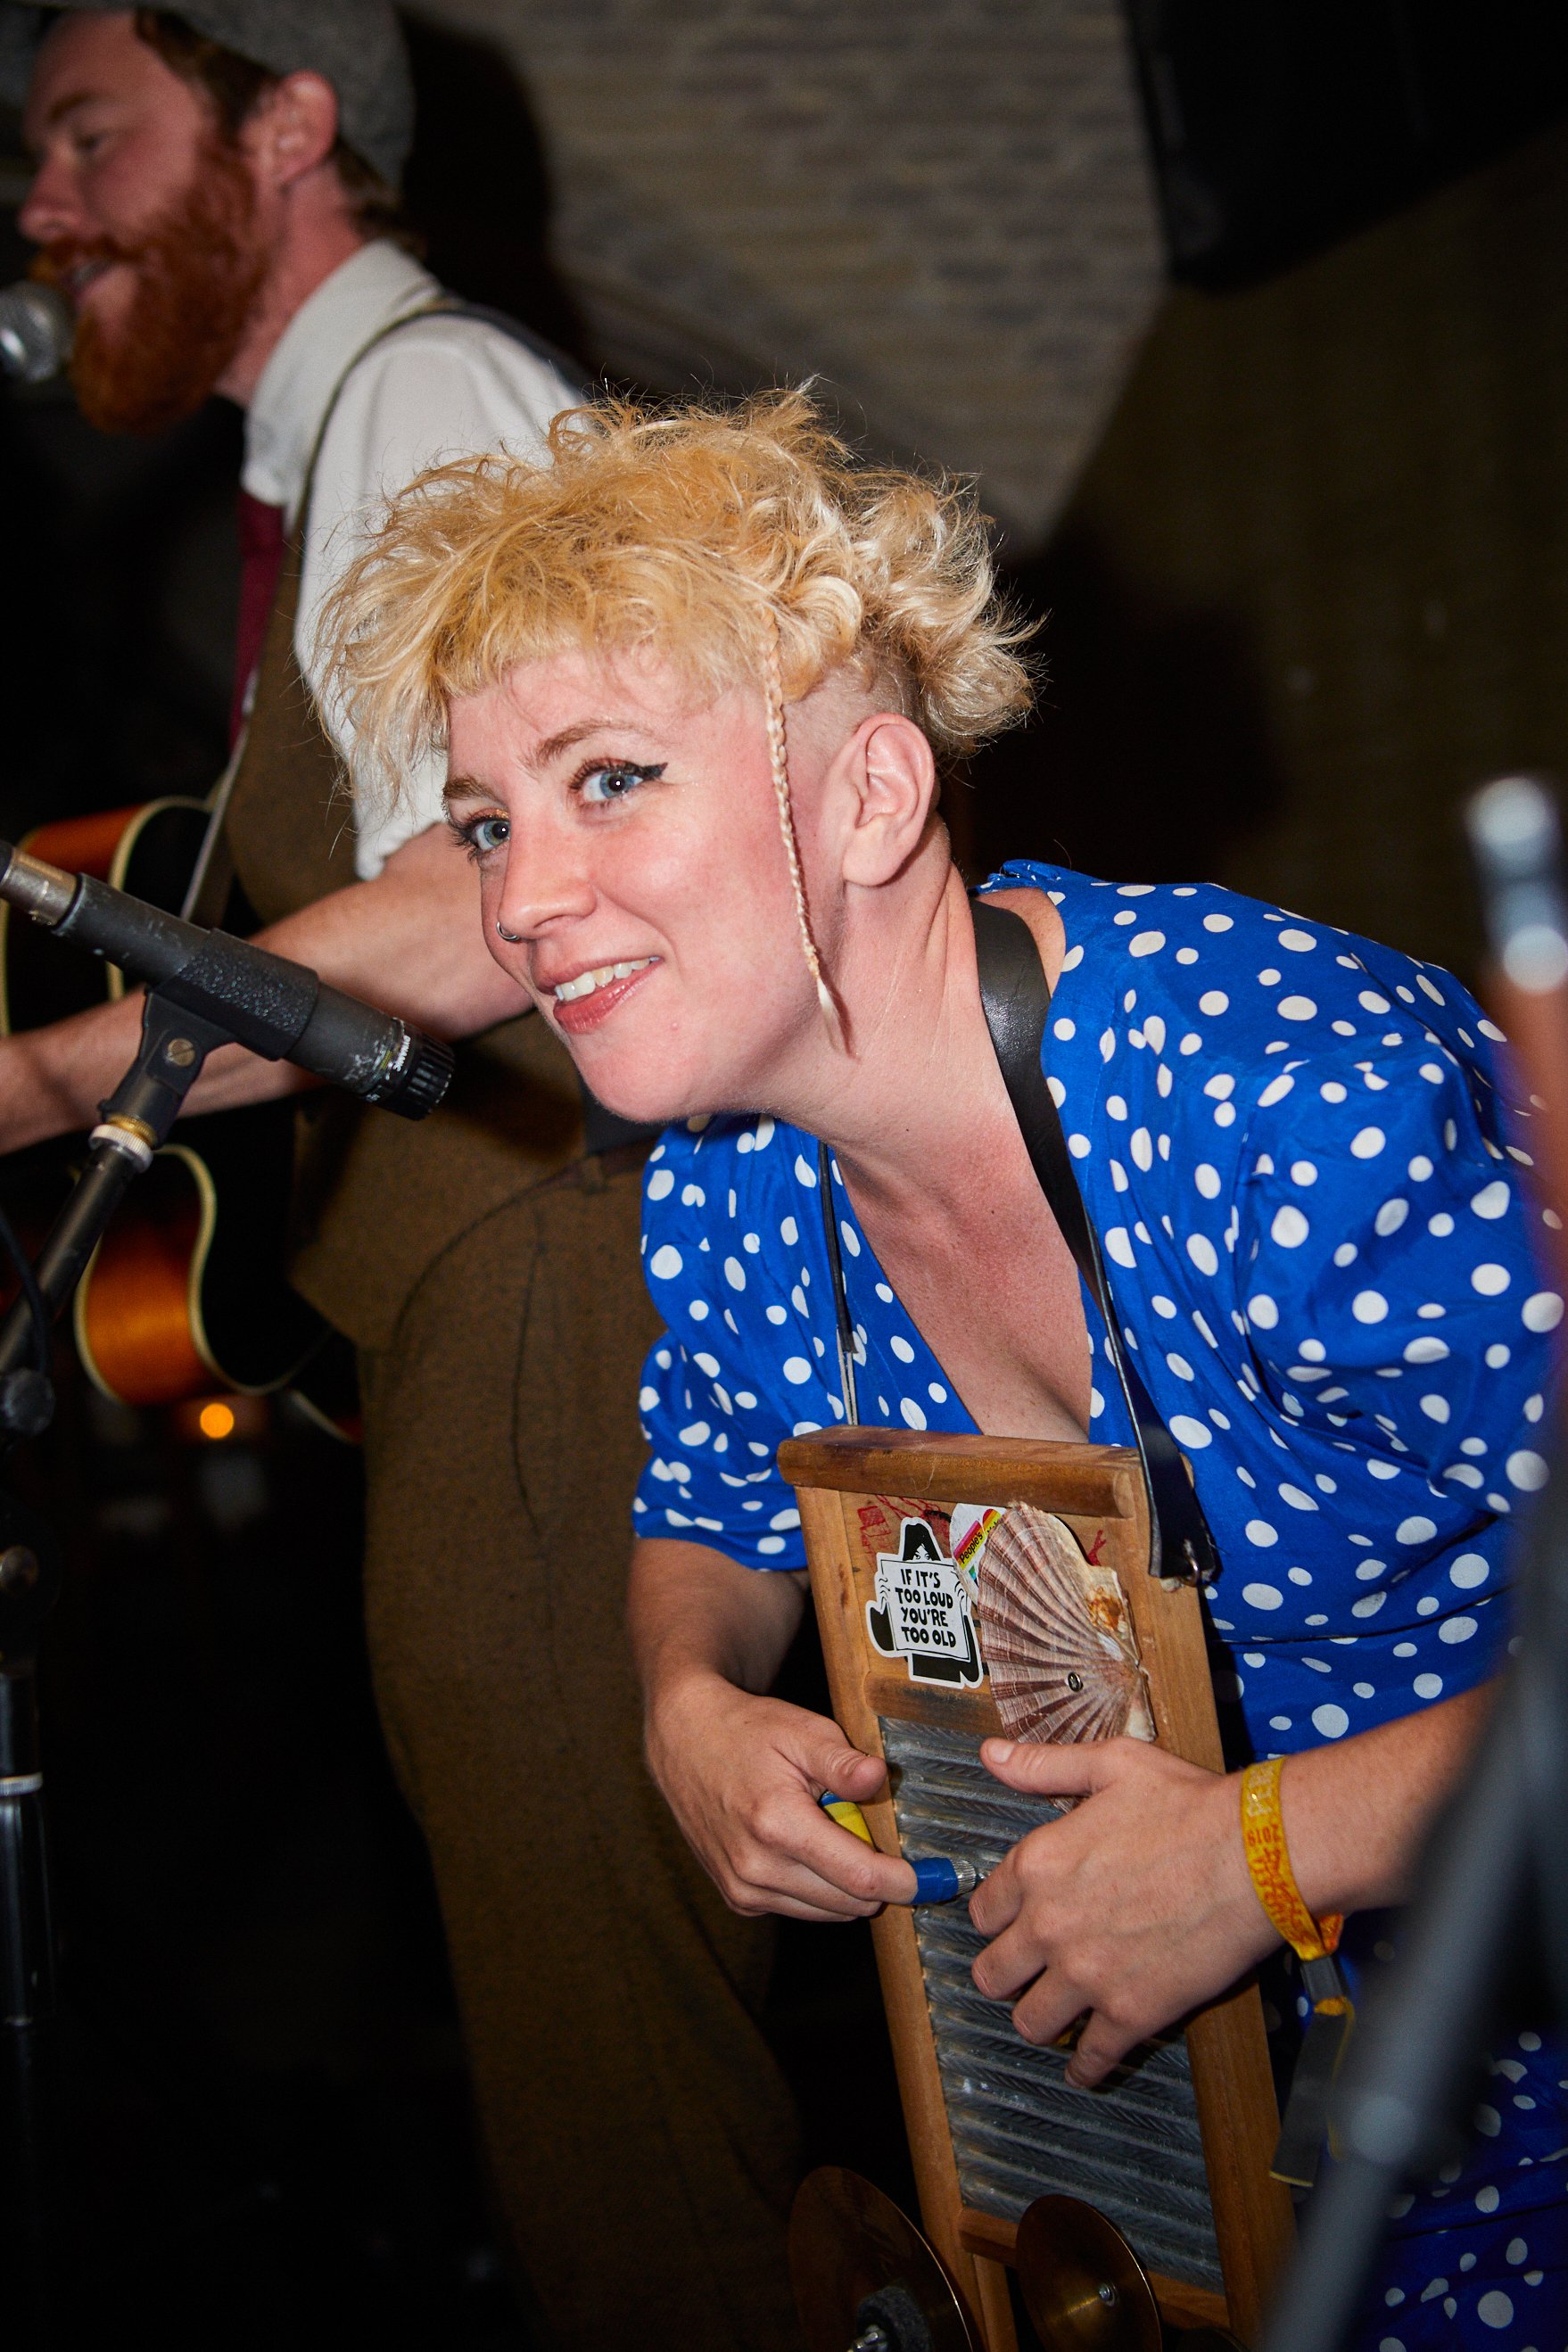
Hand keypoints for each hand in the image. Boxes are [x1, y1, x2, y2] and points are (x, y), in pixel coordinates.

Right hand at [644, 1668, 918, 1921]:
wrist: (685, 1741)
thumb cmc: (746, 1731)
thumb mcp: (802, 1731)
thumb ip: (844, 1763)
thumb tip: (882, 1779)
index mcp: (777, 1825)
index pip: (859, 1879)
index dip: (903, 1882)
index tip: (928, 1878)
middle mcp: (756, 1868)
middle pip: (848, 1903)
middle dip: (875, 1879)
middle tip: (877, 1837)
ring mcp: (743, 1889)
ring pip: (827, 1912)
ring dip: (846, 1885)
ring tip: (833, 1832)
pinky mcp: (738, 1899)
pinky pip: (799, 1908)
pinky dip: (817, 1887)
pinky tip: (807, 1846)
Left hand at [968, 1737, 1276, 2085]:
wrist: (1256, 1856)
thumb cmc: (1191, 1806)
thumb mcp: (1111, 1766)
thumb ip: (1043, 1766)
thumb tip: (992, 1756)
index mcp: (1038, 1865)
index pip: (983, 1912)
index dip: (996, 1918)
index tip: (1009, 1924)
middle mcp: (1050, 1925)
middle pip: (993, 1974)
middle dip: (1005, 1974)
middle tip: (1024, 1973)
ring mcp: (1087, 1975)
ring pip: (1029, 2022)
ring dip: (1037, 2020)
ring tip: (1051, 2014)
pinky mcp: (1131, 2012)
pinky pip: (1090, 2058)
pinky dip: (1084, 2067)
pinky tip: (1083, 2066)